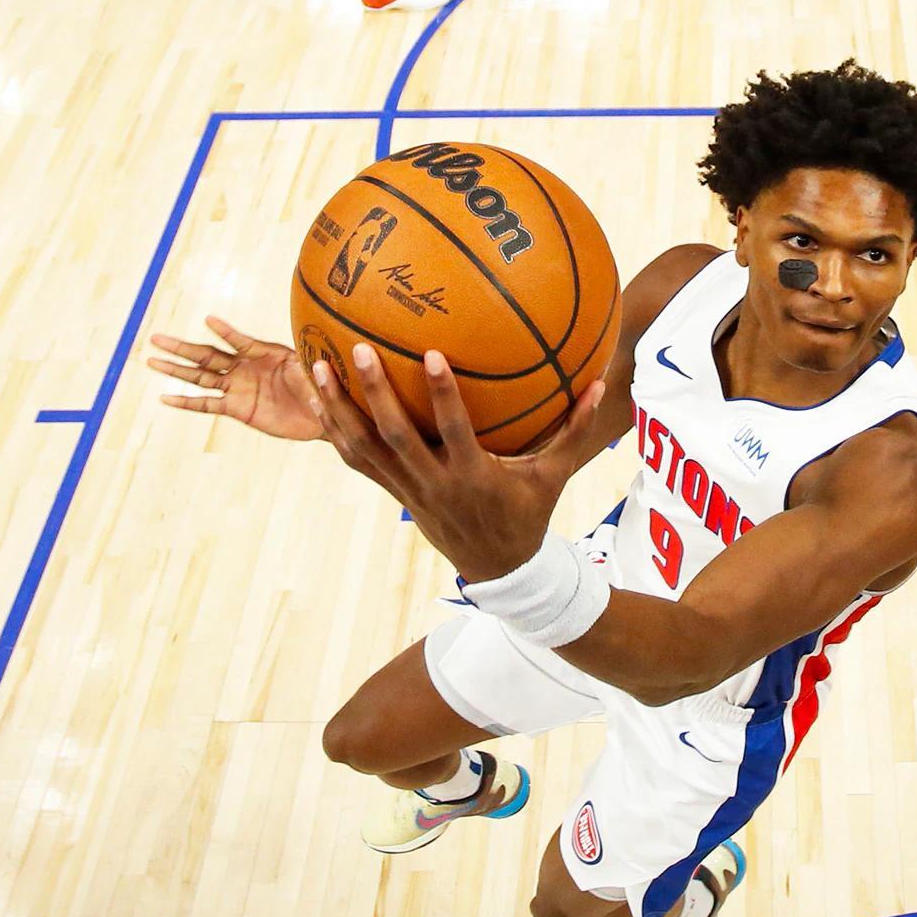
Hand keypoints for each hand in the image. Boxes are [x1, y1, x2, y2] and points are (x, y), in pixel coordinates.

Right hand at [147, 316, 323, 439]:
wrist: (320, 412)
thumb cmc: (319, 385)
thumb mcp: (312, 371)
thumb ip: (304, 364)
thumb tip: (314, 357)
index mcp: (262, 352)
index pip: (238, 340)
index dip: (225, 331)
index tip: (209, 320)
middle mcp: (244, 367)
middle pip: (206, 355)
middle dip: (181, 347)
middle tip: (156, 337)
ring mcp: (237, 387)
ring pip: (200, 377)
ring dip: (176, 369)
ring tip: (151, 360)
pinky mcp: (236, 408)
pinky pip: (206, 404)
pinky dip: (186, 402)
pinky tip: (166, 398)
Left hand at [310, 342, 606, 581]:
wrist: (499, 569)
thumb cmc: (529, 514)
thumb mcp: (554, 476)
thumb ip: (574, 430)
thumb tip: (601, 382)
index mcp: (472, 476)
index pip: (453, 431)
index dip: (442, 395)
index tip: (431, 353)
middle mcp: (433, 483)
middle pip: (395, 436)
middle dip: (374, 393)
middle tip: (359, 348)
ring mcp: (407, 489)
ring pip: (363, 448)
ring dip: (339, 408)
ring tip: (315, 365)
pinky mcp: (393, 491)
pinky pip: (356, 459)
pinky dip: (335, 429)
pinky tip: (319, 396)